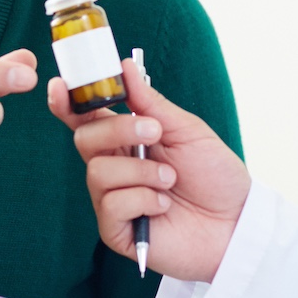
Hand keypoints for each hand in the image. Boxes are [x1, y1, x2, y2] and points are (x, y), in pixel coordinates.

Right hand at [49, 59, 249, 282]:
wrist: (237, 222)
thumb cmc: (214, 176)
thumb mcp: (187, 130)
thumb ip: (151, 103)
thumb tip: (124, 67)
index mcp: (125, 140)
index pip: (85, 118)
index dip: (67, 102)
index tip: (60, 86)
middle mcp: (114, 168)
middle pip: (84, 139)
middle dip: (118, 130)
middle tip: (154, 133)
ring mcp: (112, 200)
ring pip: (98, 172)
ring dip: (141, 171)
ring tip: (170, 180)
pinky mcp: (116, 230)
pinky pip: (111, 205)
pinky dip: (143, 200)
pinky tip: (163, 206)